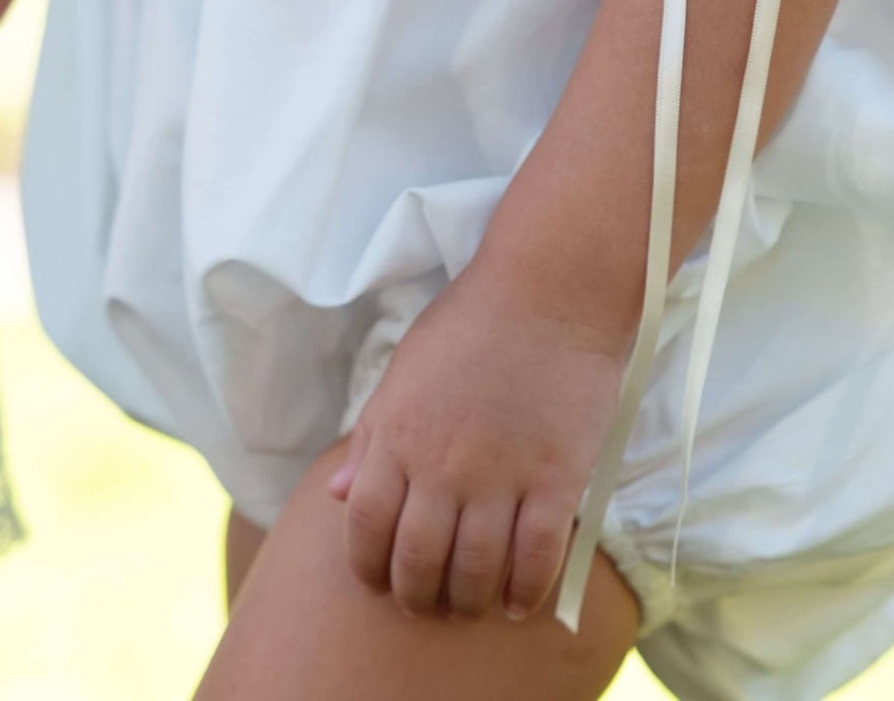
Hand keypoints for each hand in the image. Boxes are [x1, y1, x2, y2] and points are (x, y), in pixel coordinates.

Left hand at [327, 260, 626, 622]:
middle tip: (427, 604)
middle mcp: (441, 464)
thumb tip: (338, 494)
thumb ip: (372, 434)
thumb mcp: (405, 367)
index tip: (380, 582)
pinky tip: (519, 602)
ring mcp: (499, 475)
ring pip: (474, 571)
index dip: (368, 568)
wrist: (550, 288)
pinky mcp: (555, 478)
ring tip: (471, 604)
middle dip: (416, 597)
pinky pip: (536, 557)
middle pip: (417, 562)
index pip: (365, 527)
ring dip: (468, 601)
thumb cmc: (474, 319)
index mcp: (397, 433)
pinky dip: (525, 591)